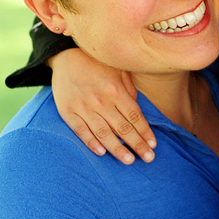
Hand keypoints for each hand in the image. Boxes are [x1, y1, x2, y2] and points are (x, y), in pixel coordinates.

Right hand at [48, 49, 155, 163]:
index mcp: (115, 90)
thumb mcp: (118, 70)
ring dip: (117, 149)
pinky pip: (81, 131)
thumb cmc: (96, 65)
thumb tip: (137, 110)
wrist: (65, 57)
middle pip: (122, 128)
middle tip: (149, 158)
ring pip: (103, 133)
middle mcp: (100, 100)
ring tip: (129, 161)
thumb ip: (129, 90)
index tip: (153, 144)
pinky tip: (102, 153)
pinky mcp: (68, 112)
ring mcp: (83, 107)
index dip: (145, 132)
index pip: (134, 116)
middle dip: (137, 145)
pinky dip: (91, 143)